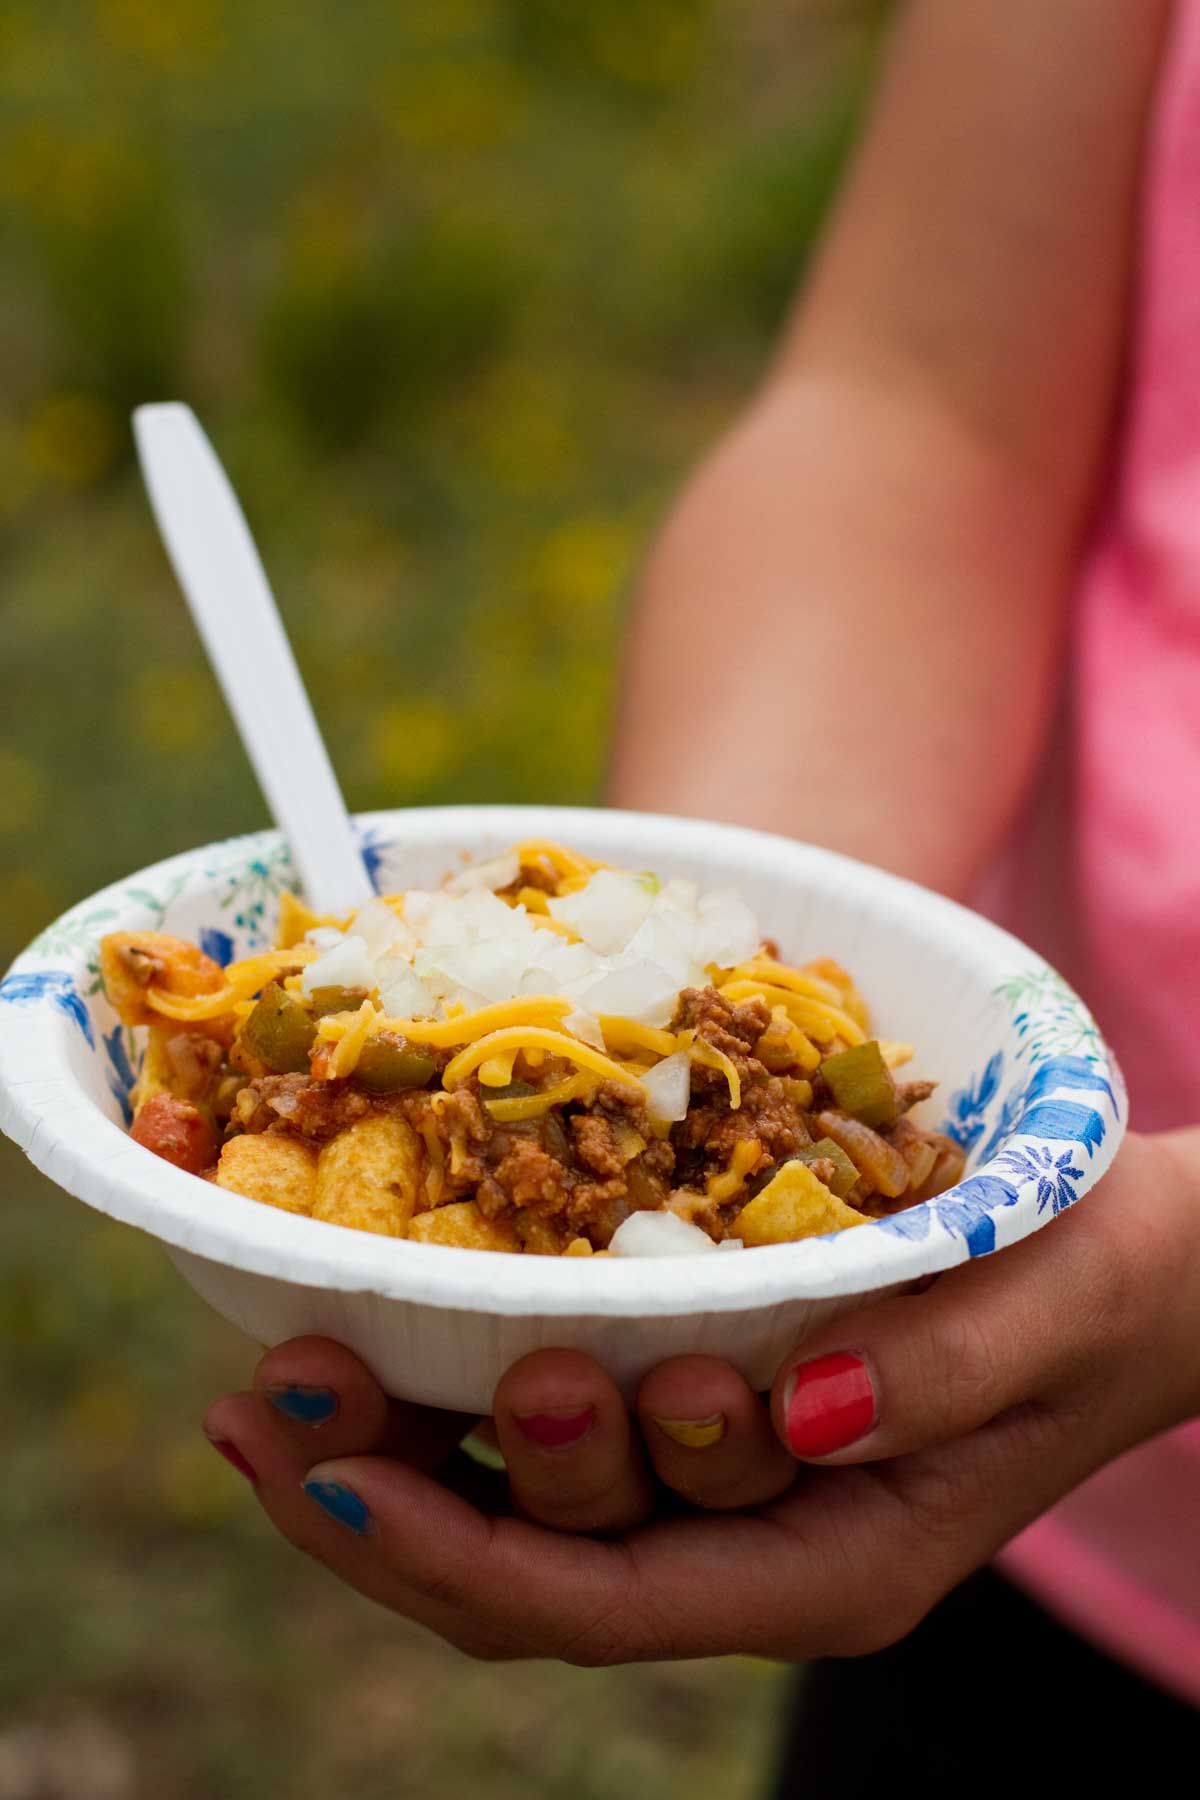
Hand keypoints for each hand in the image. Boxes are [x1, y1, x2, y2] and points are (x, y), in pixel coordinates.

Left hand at [202, 1129, 1199, 1664]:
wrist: (1135, 1267)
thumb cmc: (1103, 1278)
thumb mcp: (1047, 1308)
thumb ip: (937, 1373)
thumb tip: (788, 1408)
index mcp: (833, 1561)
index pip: (605, 1601)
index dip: (453, 1547)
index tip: (328, 1466)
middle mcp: (756, 1546)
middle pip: (531, 1578)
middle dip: (388, 1498)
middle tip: (282, 1389)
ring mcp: (721, 1493)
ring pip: (519, 1523)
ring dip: (391, 1454)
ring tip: (282, 1369)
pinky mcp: (704, 1418)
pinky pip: (549, 1449)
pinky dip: (448, 1405)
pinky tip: (374, 1336)